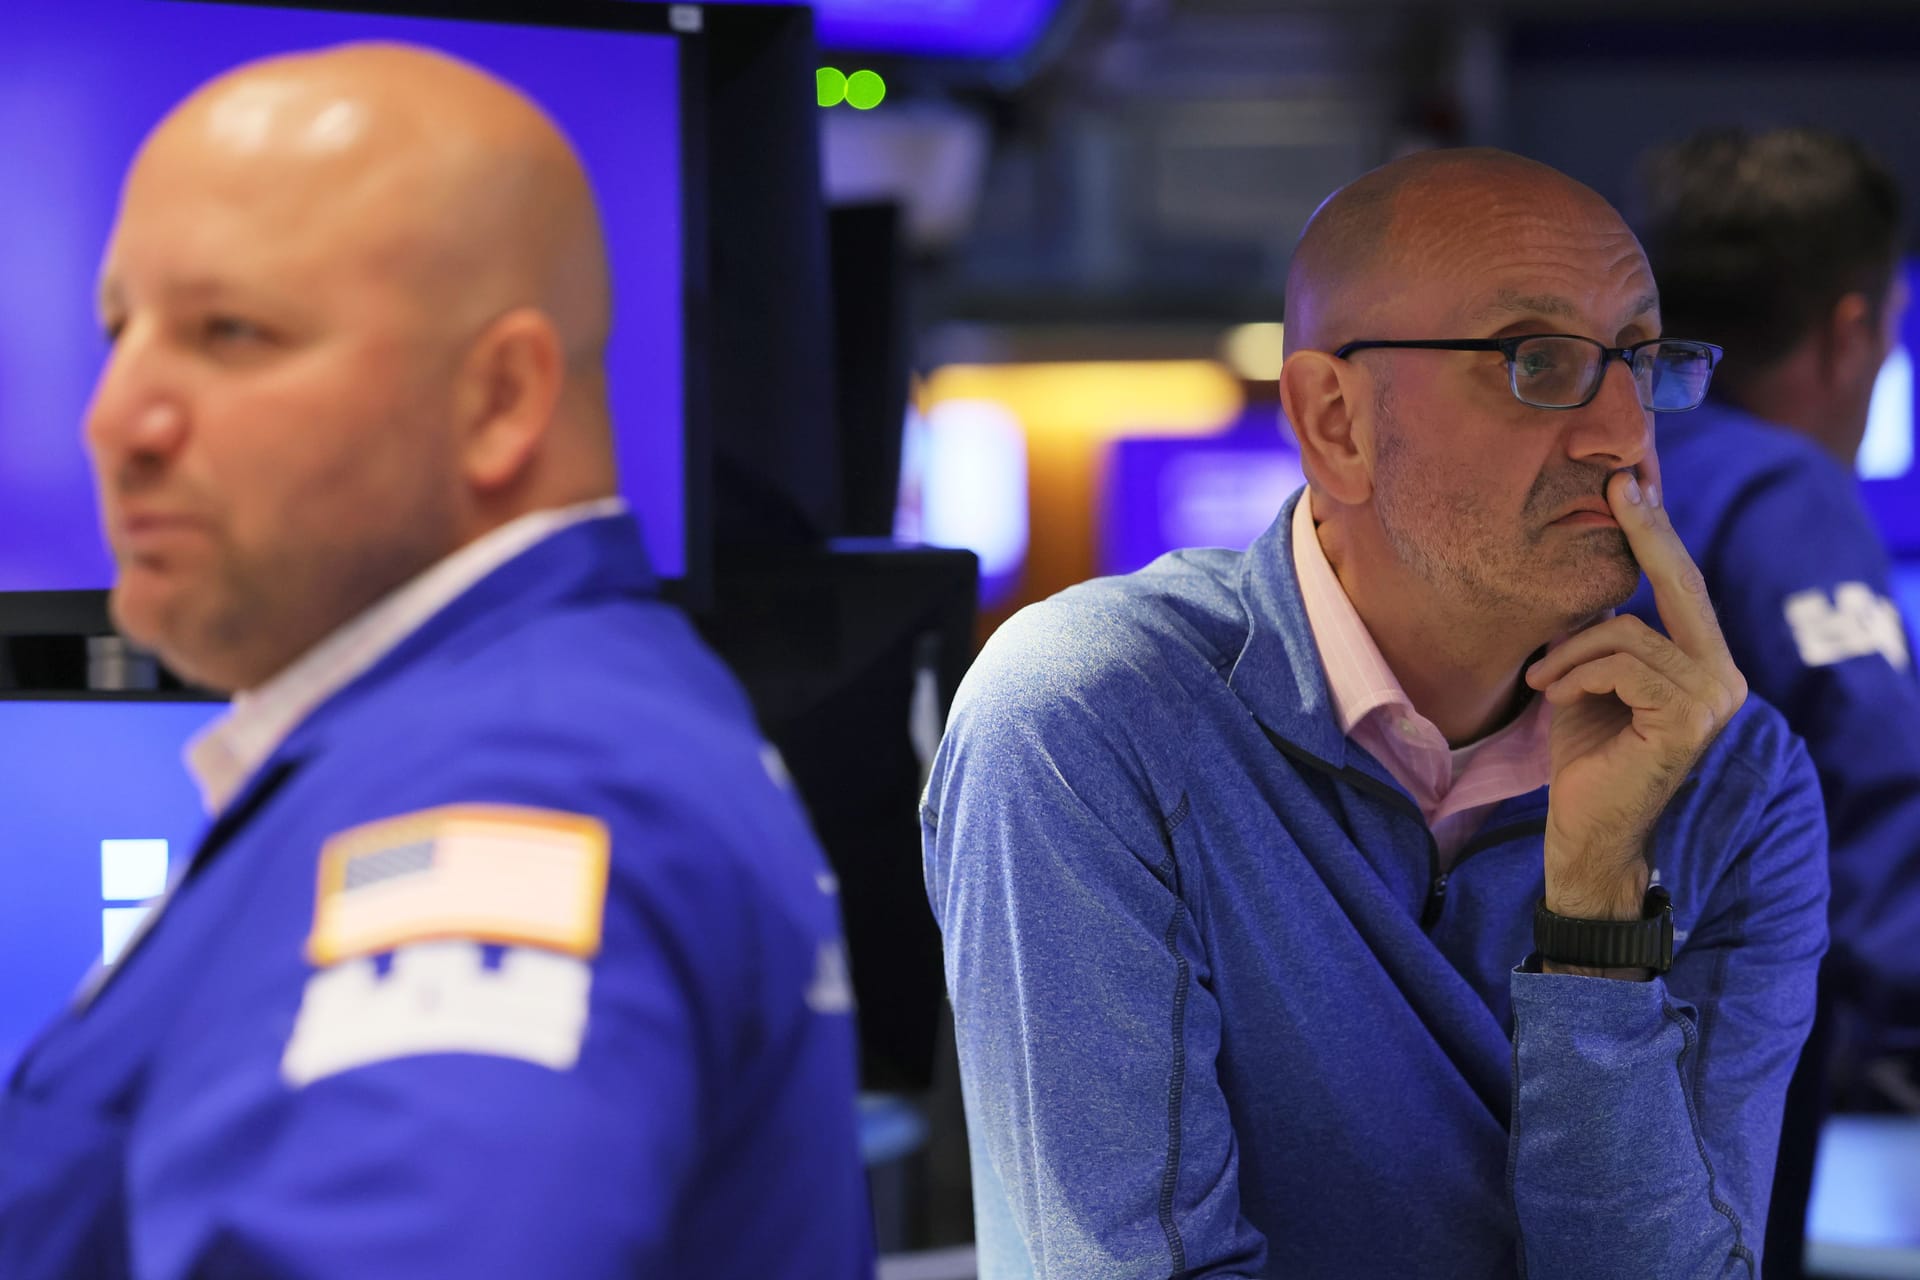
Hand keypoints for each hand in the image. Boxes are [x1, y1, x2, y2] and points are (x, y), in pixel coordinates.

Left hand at [1523, 469, 1747, 925]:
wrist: (1586, 833)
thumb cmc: (1586, 760)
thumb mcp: (1589, 680)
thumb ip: (1602, 634)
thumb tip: (1593, 577)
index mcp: (1705, 666)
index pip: (1685, 588)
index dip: (1658, 534)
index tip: (1631, 485)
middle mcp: (1723, 679)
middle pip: (1681, 587)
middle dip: (1645, 534)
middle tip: (1616, 489)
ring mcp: (1713, 699)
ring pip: (1629, 633)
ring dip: (1572, 652)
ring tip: (1546, 683)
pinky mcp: (1687, 719)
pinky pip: (1621, 663)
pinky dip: (1577, 674)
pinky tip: (1557, 698)